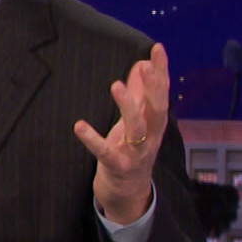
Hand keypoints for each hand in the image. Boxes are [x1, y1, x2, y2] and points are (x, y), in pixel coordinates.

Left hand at [73, 43, 169, 225]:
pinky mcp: (118, 167)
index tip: (158, 48)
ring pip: (136, 129)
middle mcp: (150, 137)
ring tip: (116, 85)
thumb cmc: (131, 151)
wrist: (129, 193)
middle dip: (154, 88)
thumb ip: (140, 94)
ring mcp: (135, 153)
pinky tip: (79, 126)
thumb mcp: (137, 121)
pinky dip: (93, 139)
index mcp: (155, 124)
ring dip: (128, 107)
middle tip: (146, 66)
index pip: (162, 94)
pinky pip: (105, 152)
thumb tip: (141, 64)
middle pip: (157, 110)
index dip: (162, 72)